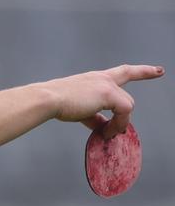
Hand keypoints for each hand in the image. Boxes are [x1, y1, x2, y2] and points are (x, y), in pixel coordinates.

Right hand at [47, 64, 163, 137]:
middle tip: (134, 105)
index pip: (122, 72)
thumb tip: (103, 129)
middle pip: (127, 94)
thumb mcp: (78, 110)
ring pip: (127, 105)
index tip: (158, 70)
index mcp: (94, 79)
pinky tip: (107, 132)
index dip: (142, 71)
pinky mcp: (108, 93)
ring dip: (120, 122)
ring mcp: (106, 84)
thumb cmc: (55, 103)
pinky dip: (118, 124)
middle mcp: (102, 78)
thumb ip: (93, 117)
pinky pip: (124, 111)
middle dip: (131, 101)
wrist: (47, 99)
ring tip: (108, 134)